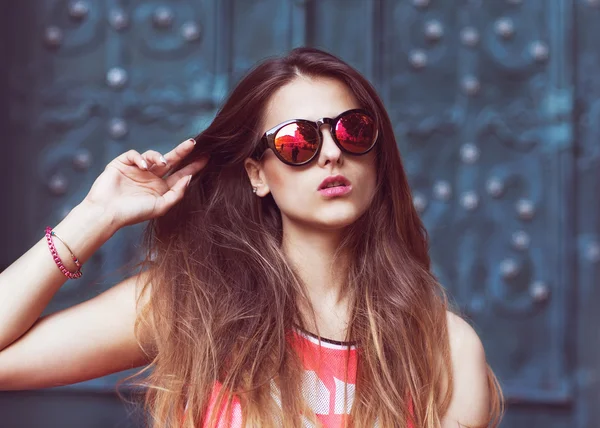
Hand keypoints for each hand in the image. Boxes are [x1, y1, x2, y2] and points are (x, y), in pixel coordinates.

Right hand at [83, 138, 207, 228]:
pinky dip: (140, 158)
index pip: (180, 174)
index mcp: (160, 188)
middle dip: (182, 152)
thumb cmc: (133, 213)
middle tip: (193, 143)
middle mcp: (150, 177)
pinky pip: (135, 155)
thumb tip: (190, 178)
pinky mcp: (122, 163)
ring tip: (160, 163)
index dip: (193, 167)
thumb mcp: (160, 207)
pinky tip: (143, 166)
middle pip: (170, 161)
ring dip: (158, 156)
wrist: (107, 213)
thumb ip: (176, 193)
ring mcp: (137, 170)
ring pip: (153, 155)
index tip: (206, 159)